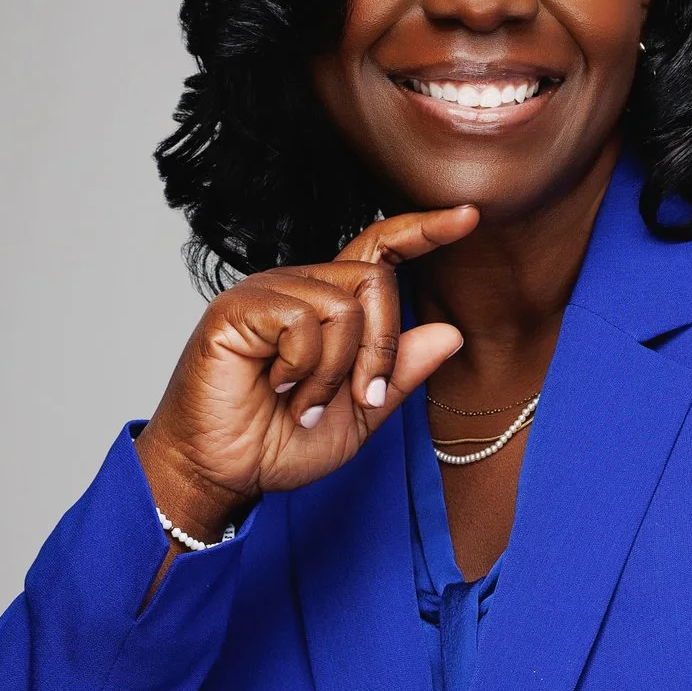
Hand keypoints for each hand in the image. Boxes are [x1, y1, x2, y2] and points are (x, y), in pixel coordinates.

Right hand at [134, 208, 479, 537]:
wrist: (223, 474)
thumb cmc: (280, 442)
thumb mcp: (361, 415)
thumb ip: (401, 373)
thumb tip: (451, 333)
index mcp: (329, 304)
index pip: (380, 250)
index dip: (423, 230)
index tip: (468, 216)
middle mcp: (299, 287)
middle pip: (376, 281)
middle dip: (381, 350)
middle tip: (359, 398)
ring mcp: (266, 292)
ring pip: (344, 306)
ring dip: (336, 372)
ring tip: (305, 404)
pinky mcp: (238, 308)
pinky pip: (303, 321)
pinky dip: (304, 368)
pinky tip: (278, 388)